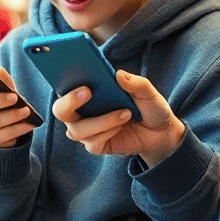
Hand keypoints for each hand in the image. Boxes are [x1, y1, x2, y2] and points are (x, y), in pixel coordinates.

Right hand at [53, 71, 184, 166]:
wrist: (159, 132)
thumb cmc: (148, 107)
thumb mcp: (147, 92)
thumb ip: (136, 83)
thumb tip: (118, 75)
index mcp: (86, 93)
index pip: (64, 86)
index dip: (64, 82)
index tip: (80, 80)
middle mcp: (80, 111)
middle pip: (60, 110)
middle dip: (69, 102)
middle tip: (88, 92)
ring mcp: (87, 130)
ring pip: (77, 130)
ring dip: (101, 121)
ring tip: (125, 113)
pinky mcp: (95, 145)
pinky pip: (92, 143)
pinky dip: (107, 133)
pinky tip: (120, 127)